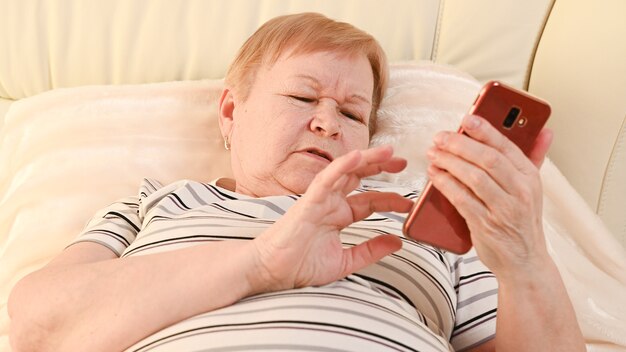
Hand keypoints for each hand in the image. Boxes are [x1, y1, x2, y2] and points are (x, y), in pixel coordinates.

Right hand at [251, 145, 412, 292]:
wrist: (273, 272)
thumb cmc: (301, 266)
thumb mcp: (346, 261)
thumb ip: (370, 251)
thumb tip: (397, 243)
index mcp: (338, 216)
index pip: (369, 201)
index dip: (389, 199)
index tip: (408, 204)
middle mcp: (330, 203)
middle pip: (359, 178)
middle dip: (380, 168)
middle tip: (402, 162)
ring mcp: (319, 199)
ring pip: (346, 172)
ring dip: (366, 159)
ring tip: (388, 152)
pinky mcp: (308, 201)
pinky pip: (325, 179)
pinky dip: (341, 166)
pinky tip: (358, 156)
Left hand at [425, 115, 553, 278]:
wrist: (524, 261)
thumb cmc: (521, 221)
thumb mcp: (532, 189)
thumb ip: (534, 158)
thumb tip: (544, 132)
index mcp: (530, 178)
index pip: (506, 146)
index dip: (484, 130)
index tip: (466, 119)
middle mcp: (520, 192)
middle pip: (487, 159)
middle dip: (460, 145)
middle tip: (440, 138)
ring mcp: (504, 210)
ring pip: (473, 178)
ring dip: (449, 162)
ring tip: (433, 154)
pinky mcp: (486, 226)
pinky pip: (461, 200)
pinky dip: (445, 184)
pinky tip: (435, 175)